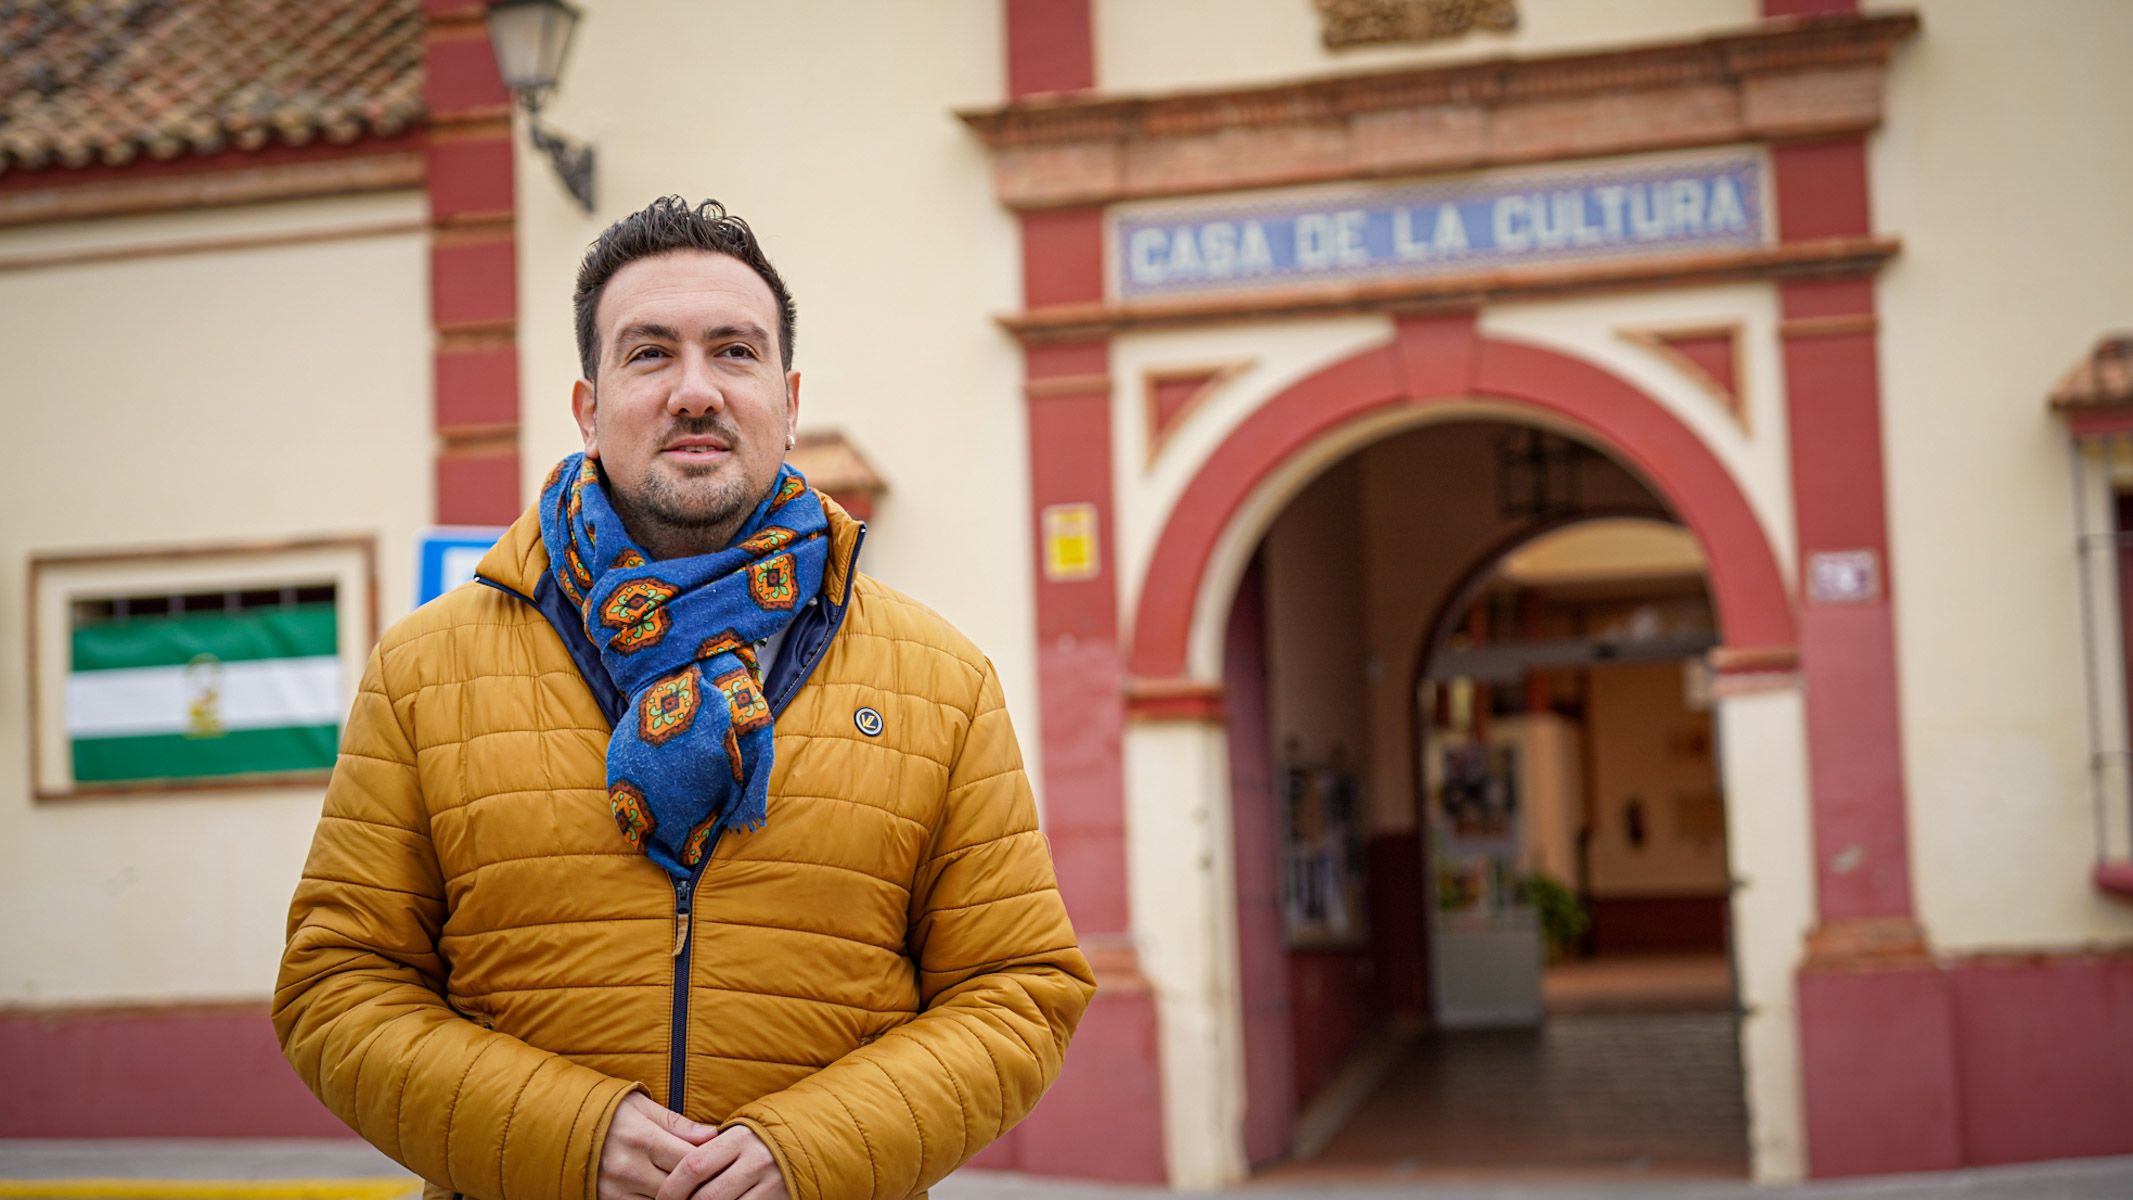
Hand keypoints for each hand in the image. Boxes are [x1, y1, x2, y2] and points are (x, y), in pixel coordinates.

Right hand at [598, 1093, 717, 1199]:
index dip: (710, 1163)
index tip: (720, 1160)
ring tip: (690, 1185)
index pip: (690, 1160)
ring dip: (679, 1196)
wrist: (558, 1124)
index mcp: (642, 1138)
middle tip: (710, 1177)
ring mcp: (616, 1190)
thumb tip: (712, 1135)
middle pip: (679, 1188)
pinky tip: (666, 1192)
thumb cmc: (608, 1111)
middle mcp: (629, 1168)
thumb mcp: (641, 1106)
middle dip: (697, 1184)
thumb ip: (678, 1124)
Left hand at [654, 1125, 786, 1199]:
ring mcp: (771, 1183)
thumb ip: (712, 1150)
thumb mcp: (739, 1133)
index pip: (694, 1166)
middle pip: (707, 1196)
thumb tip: (673, 1177)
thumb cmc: (764, 1137)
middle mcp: (755, 1160)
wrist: (815, 1136)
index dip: (671, 1188)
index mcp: (739, 1138)